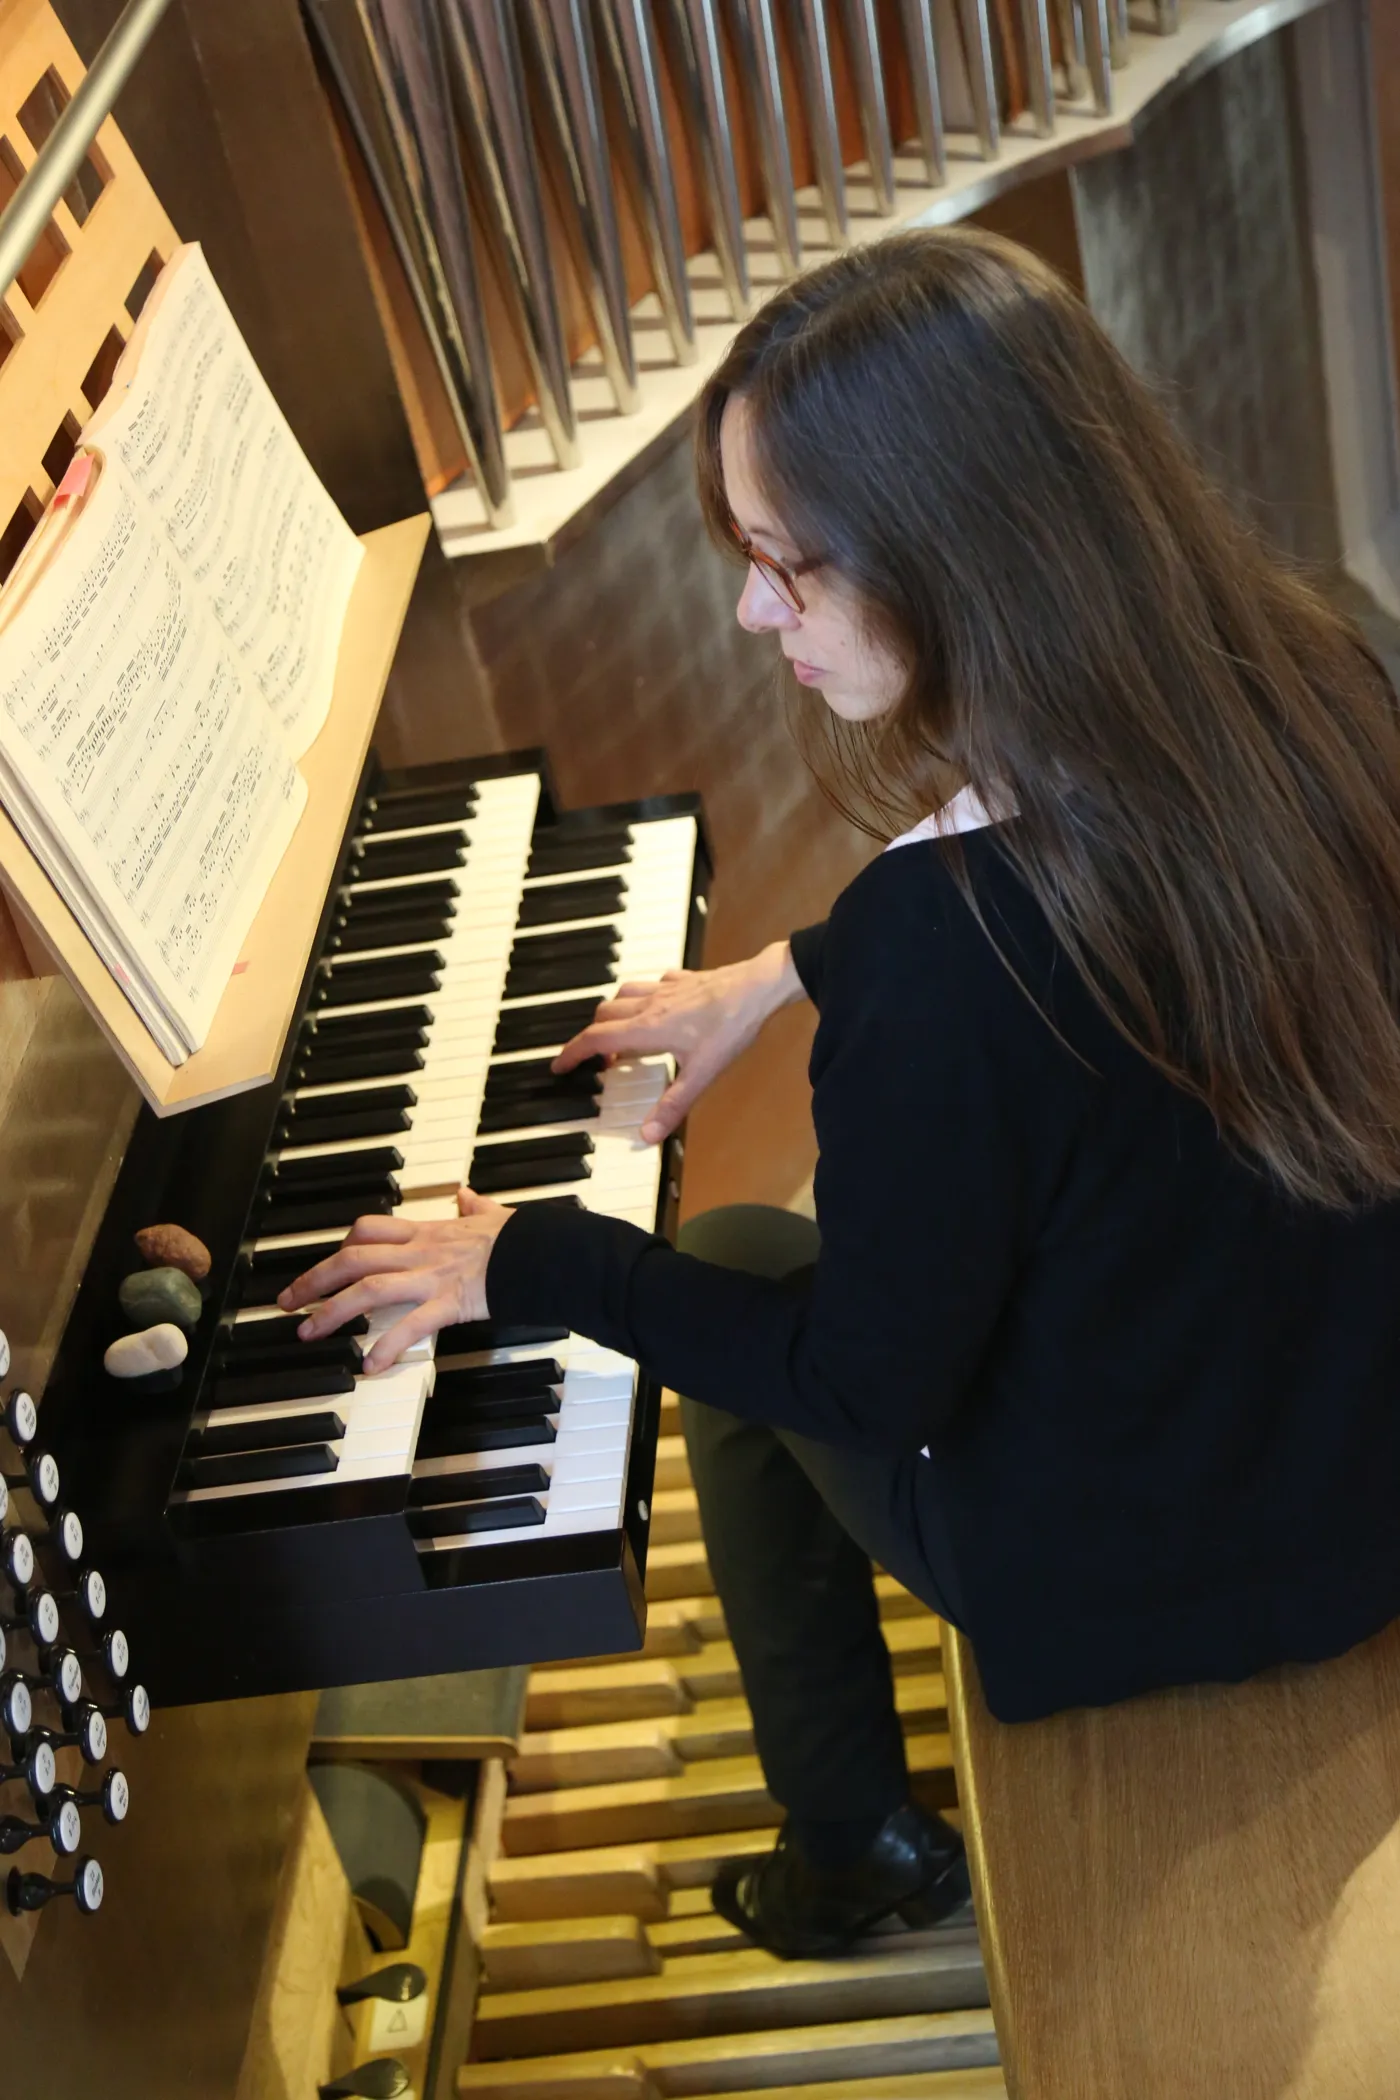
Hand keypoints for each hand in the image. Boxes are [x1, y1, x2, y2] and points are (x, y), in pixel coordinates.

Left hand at [275, 1189, 514, 1371]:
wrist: (544, 1250)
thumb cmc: (521, 1235)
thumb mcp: (492, 1214)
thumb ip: (474, 1206)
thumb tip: (467, 1194)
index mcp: (427, 1232)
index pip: (368, 1230)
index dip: (341, 1246)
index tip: (329, 1264)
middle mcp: (420, 1252)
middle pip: (352, 1259)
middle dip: (313, 1279)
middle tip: (287, 1301)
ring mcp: (431, 1277)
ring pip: (367, 1290)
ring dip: (331, 1312)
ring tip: (307, 1334)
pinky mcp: (449, 1302)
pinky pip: (410, 1326)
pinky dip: (386, 1346)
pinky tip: (369, 1366)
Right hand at [552, 941, 805, 1142]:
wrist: (759, 987)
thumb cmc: (732, 1026)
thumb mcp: (702, 1074)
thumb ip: (673, 1105)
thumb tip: (648, 1134)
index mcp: (647, 1027)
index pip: (596, 1039)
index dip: (572, 1053)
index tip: (558, 1065)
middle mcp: (650, 1004)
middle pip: (603, 1015)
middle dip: (591, 1036)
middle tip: (595, 1058)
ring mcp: (667, 988)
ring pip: (623, 994)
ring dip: (613, 1013)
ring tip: (618, 1033)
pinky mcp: (684, 979)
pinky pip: (653, 983)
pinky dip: (644, 995)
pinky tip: (656, 1004)